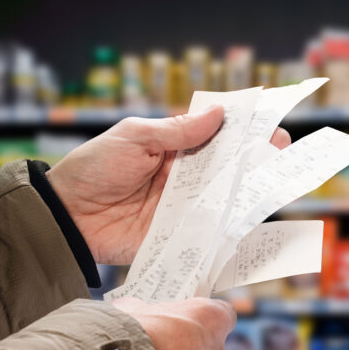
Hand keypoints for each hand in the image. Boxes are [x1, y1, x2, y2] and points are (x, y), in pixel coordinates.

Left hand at [47, 108, 290, 264]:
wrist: (67, 216)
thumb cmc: (93, 168)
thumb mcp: (134, 138)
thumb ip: (177, 131)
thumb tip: (219, 114)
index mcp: (173, 147)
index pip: (216, 135)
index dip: (243, 130)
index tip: (270, 125)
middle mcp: (184, 177)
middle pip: (228, 167)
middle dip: (256, 159)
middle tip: (281, 152)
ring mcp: (183, 207)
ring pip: (225, 199)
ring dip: (249, 192)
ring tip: (276, 183)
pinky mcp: (178, 235)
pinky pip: (210, 232)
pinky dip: (231, 229)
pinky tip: (253, 222)